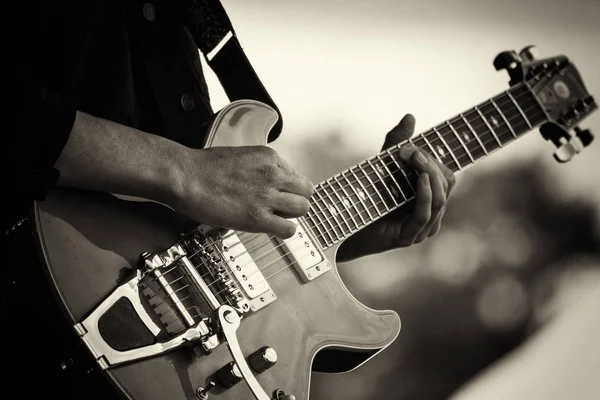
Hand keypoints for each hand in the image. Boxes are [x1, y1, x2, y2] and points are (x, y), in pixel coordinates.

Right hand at [172, 146, 313, 237]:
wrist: (185, 176)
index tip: (277, 194)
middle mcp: (273, 174)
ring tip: (275, 217)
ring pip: (303, 208)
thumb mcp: (240, 156)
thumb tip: (266, 180)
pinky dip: (284, 231)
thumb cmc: (203, 167)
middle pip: (306, 191)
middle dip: (295, 200)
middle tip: (281, 206)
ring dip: (291, 215)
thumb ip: (259, 167)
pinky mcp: (257, 217)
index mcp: (269, 157)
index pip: (295, 175)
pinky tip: (271, 228)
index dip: (286, 187)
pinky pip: (289, 230)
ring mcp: (267, 196)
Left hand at [337, 114, 455, 260]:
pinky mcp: (408, 237)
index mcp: (429, 198)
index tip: (408, 147)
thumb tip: (410, 116)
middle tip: (410, 151)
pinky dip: (425, 195)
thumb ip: (396, 143)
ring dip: (429, 174)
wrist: (341, 225)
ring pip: (439, 198)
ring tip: (415, 159)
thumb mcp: (381, 166)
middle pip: (447, 184)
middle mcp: (430, 214)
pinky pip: (425, 214)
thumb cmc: (364, 197)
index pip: (446, 176)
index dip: (432, 158)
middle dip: (431, 164)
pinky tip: (420, 179)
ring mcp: (421, 228)